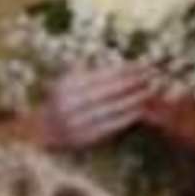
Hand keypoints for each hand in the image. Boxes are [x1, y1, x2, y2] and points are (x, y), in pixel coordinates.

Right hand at [24, 63, 163, 150]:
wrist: (42, 132)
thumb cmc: (62, 102)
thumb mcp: (67, 83)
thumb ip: (84, 70)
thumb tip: (105, 57)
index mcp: (66, 86)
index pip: (101, 76)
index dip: (124, 70)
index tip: (143, 65)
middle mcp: (68, 104)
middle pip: (108, 91)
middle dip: (133, 82)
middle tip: (152, 76)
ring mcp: (75, 122)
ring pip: (111, 108)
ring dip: (133, 99)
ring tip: (151, 91)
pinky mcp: (83, 138)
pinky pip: (108, 126)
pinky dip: (126, 118)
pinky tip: (140, 111)